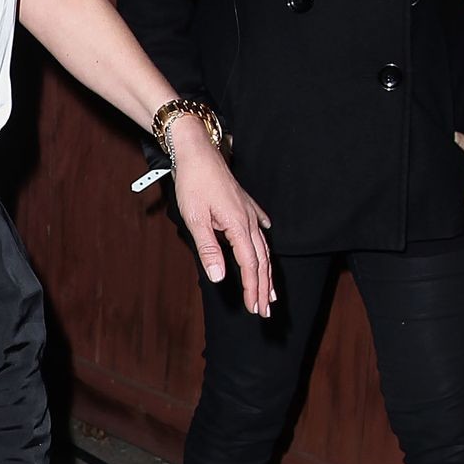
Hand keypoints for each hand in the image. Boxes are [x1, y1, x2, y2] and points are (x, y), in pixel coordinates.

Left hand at [170, 118, 274, 316]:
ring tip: (270, 290)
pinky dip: (263, 241)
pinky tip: (266, 245)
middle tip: (266, 310)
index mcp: (238, 225)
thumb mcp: (195, 219)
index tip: (255, 308)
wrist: (197, 152)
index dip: (252, 288)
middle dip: (264, 287)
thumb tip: (219, 277)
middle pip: (261, 260)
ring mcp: (249, 211)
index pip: (250, 265)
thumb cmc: (193, 183)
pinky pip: (259, 228)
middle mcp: (249, 220)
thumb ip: (208, 249)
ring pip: (262, 247)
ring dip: (266, 271)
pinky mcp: (244, 204)